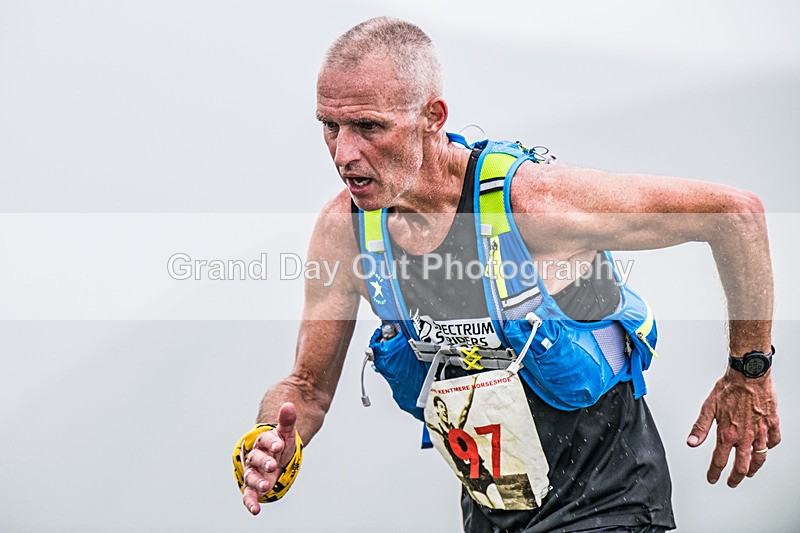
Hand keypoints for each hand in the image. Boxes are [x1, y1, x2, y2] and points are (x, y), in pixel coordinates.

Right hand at [242, 402, 297, 514]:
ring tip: (267, 485)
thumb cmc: (280, 443)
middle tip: (273, 465)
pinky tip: (255, 510)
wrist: (273, 454)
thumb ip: (287, 421)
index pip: (266, 440)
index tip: (279, 445)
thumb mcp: (286, 433)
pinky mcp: (253, 485)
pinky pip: (249, 494)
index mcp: (263, 441)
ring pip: (251, 476)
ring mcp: (253, 471)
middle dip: (264, 462)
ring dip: (258, 481)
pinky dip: (250, 502)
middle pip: (257, 458)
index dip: (272, 443)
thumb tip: (289, 406)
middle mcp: (255, 456)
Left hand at [687, 370, 780, 486]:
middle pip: (741, 465)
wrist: (749, 374)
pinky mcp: (772, 423)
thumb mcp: (708, 407)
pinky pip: (774, 440)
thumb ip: (700, 427)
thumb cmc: (728, 388)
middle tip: (731, 482)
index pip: (719, 460)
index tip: (712, 479)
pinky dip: (769, 447)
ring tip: (749, 473)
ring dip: (754, 468)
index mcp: (728, 433)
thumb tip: (691, 443)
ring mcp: (760, 431)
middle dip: (735, 477)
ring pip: (760, 457)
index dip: (714, 472)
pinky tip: (766, 449)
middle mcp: (745, 436)